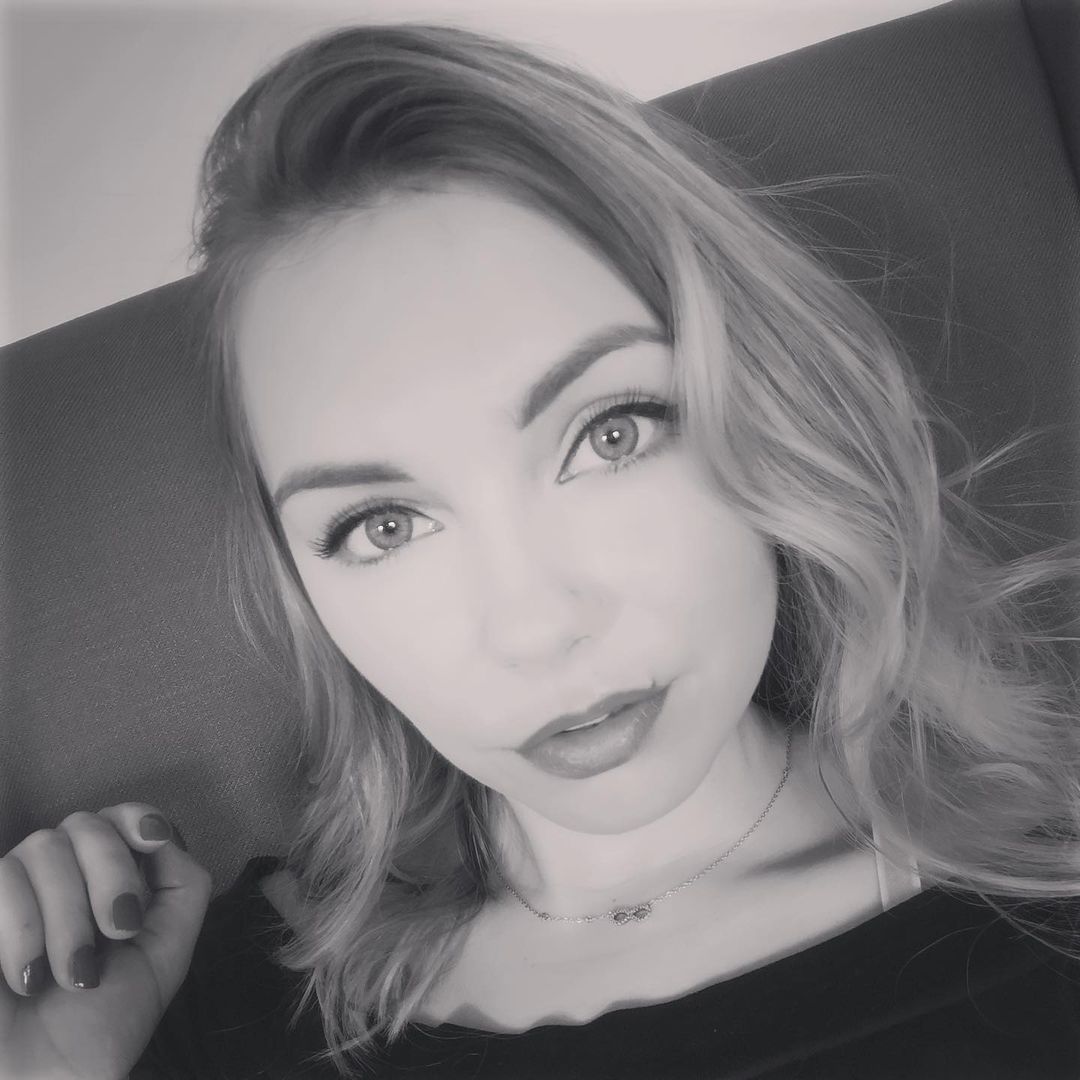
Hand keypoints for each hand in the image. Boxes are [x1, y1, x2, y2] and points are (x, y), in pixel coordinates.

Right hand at [0, 804, 212, 1079]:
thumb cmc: (102, 1023)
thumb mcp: (165, 953)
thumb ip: (183, 890)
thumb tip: (166, 838)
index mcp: (106, 878)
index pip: (118, 815)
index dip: (135, 817)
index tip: (153, 840)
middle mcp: (59, 873)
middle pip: (86, 825)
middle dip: (112, 875)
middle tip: (118, 931)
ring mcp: (14, 888)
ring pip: (43, 847)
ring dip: (68, 916)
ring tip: (73, 973)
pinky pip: (2, 879)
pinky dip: (22, 930)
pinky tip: (27, 976)